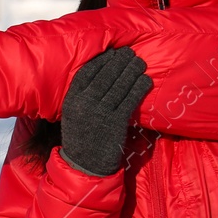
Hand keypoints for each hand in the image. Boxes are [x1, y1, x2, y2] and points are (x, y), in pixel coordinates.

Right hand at [59, 47, 151, 176]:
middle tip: (130, 53)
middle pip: (106, 75)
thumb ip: (82, 95)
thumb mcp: (73, 113)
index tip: (113, 53)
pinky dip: (140, 88)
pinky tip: (146, 81)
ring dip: (132, 71)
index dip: (102, 60)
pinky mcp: (116, 122)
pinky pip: (130, 99)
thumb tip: (101, 71)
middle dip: (120, 61)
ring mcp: (100, 113)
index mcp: (71, 99)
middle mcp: (85, 104)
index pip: (88, 72)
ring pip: (120, 85)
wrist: (85, 164)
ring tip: (140, 63)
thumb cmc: (82, 135)